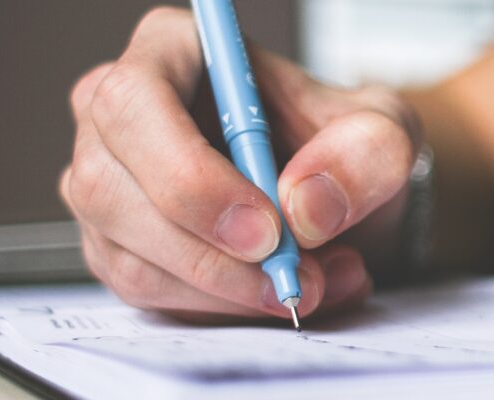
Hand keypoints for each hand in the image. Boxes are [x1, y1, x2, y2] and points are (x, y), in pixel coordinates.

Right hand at [60, 7, 418, 321]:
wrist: (338, 195)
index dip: (189, 175)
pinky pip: (149, 295)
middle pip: (110, 189)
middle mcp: (118, 116)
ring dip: (228, 291)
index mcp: (172, 52)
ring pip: (130, 257)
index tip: (266, 228)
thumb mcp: (384, 132)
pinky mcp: (119, 248)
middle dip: (210, 254)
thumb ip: (364, 154)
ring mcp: (108, 186)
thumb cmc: (343, 144)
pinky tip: (280, 291)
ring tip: (314, 282)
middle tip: (293, 277)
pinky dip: (223, 309)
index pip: (134, 104)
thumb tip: (305, 207)